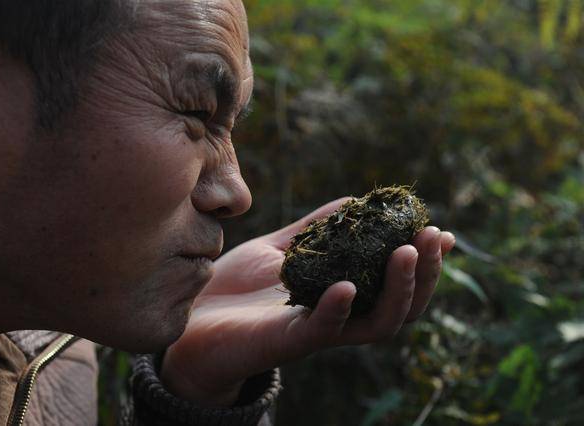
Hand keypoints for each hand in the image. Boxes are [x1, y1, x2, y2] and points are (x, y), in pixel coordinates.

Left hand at [160, 197, 454, 406]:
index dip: (423, 261)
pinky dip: (338, 308)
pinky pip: (322, 329)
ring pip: (377, 323)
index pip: (395, 282)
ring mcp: (316, 331)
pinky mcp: (288, 341)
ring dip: (398, 289)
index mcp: (340, 294)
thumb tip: (354, 202)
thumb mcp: (280, 249)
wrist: (189, 322)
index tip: (440, 230)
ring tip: (407, 252)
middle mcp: (338, 316)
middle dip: (423, 272)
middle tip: (435, 237)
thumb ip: (316, 230)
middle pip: (400, 304)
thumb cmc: (234, 288)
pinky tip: (348, 285)